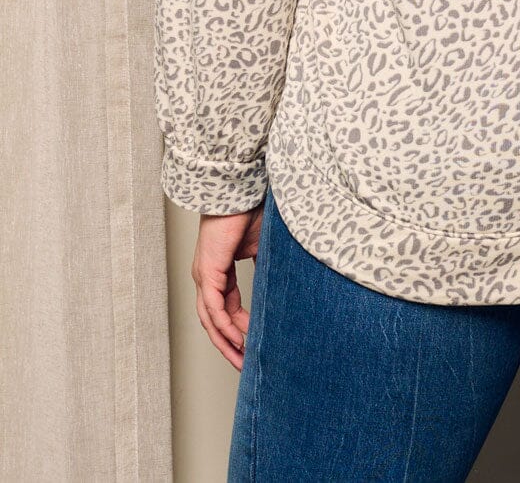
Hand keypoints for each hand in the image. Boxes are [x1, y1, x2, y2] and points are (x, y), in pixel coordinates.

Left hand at [190, 202, 264, 368]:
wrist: (240, 189)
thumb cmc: (250, 210)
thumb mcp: (261, 247)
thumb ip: (265, 268)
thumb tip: (280, 284)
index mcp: (219, 272)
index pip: (226, 309)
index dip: (239, 330)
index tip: (254, 346)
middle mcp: (207, 277)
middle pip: (214, 321)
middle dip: (230, 345)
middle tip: (245, 364)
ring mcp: (204, 275)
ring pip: (211, 319)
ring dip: (226, 342)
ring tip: (242, 360)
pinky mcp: (207, 271)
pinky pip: (214, 308)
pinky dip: (225, 326)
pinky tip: (239, 339)